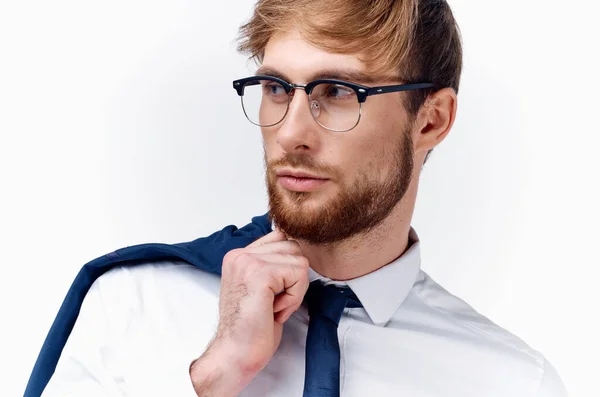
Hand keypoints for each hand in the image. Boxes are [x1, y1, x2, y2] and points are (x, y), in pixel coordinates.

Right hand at [190, 229, 309, 394]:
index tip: (273, 293)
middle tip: (274, 303)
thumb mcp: (261, 288)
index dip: (287, 267)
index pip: (281, 238)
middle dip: (294, 279)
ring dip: (294, 289)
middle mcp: (240, 254)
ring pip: (299, 261)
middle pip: (294, 248)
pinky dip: (294, 297)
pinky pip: (299, 274)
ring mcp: (248, 261)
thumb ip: (272, 265)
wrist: (236, 353)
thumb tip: (297, 253)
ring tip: (273, 306)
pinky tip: (275, 310)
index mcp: (238, 256)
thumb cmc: (250, 328)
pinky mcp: (260, 273)